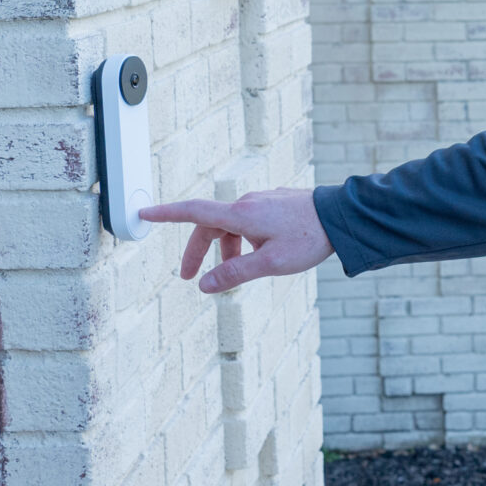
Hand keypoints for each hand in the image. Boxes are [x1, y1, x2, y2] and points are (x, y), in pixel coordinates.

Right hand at [141, 187, 333, 292]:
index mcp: (241, 214)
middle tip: (191, 277)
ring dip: (226, 248)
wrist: (342, 216)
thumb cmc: (309, 239)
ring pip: (231, 225)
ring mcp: (262, 201)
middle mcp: (248, 203)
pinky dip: (243, 239)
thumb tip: (205, 285)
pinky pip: (249, 221)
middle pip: (210, 225)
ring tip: (236, 271)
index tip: (143, 212)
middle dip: (198, 251)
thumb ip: (236, 273)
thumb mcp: (271, 263)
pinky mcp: (275, 203)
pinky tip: (260, 253)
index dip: (166, 213)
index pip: (193, 212)